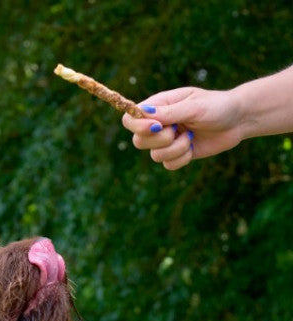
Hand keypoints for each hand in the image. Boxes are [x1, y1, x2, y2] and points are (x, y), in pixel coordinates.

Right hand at [121, 87, 243, 169]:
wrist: (239, 120)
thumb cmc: (218, 106)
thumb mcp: (194, 106)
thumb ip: (169, 112)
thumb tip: (143, 113)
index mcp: (158, 106)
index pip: (130, 118)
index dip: (137, 126)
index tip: (156, 126)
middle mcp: (159, 124)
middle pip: (138, 141)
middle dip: (159, 140)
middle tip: (177, 130)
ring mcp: (167, 141)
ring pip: (154, 155)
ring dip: (175, 149)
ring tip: (191, 137)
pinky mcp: (177, 154)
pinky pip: (168, 165)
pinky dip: (182, 158)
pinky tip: (193, 146)